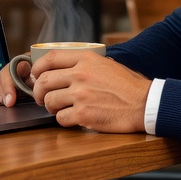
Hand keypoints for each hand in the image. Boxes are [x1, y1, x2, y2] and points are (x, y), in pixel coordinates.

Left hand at [28, 51, 149, 132]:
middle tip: (42, 98)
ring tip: (60, 109)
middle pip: (44, 81)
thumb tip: (66, 68)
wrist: (145, 104)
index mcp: (86, 59)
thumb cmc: (129, 86)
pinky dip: (64, 120)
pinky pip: (60, 118)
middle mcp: (81, 75)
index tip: (35, 76)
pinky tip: (73, 118)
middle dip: (39, 92)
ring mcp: (81, 95)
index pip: (50, 58)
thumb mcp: (108, 64)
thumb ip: (87, 64)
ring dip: (52, 107)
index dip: (37, 68)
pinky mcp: (84, 114)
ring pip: (50, 101)